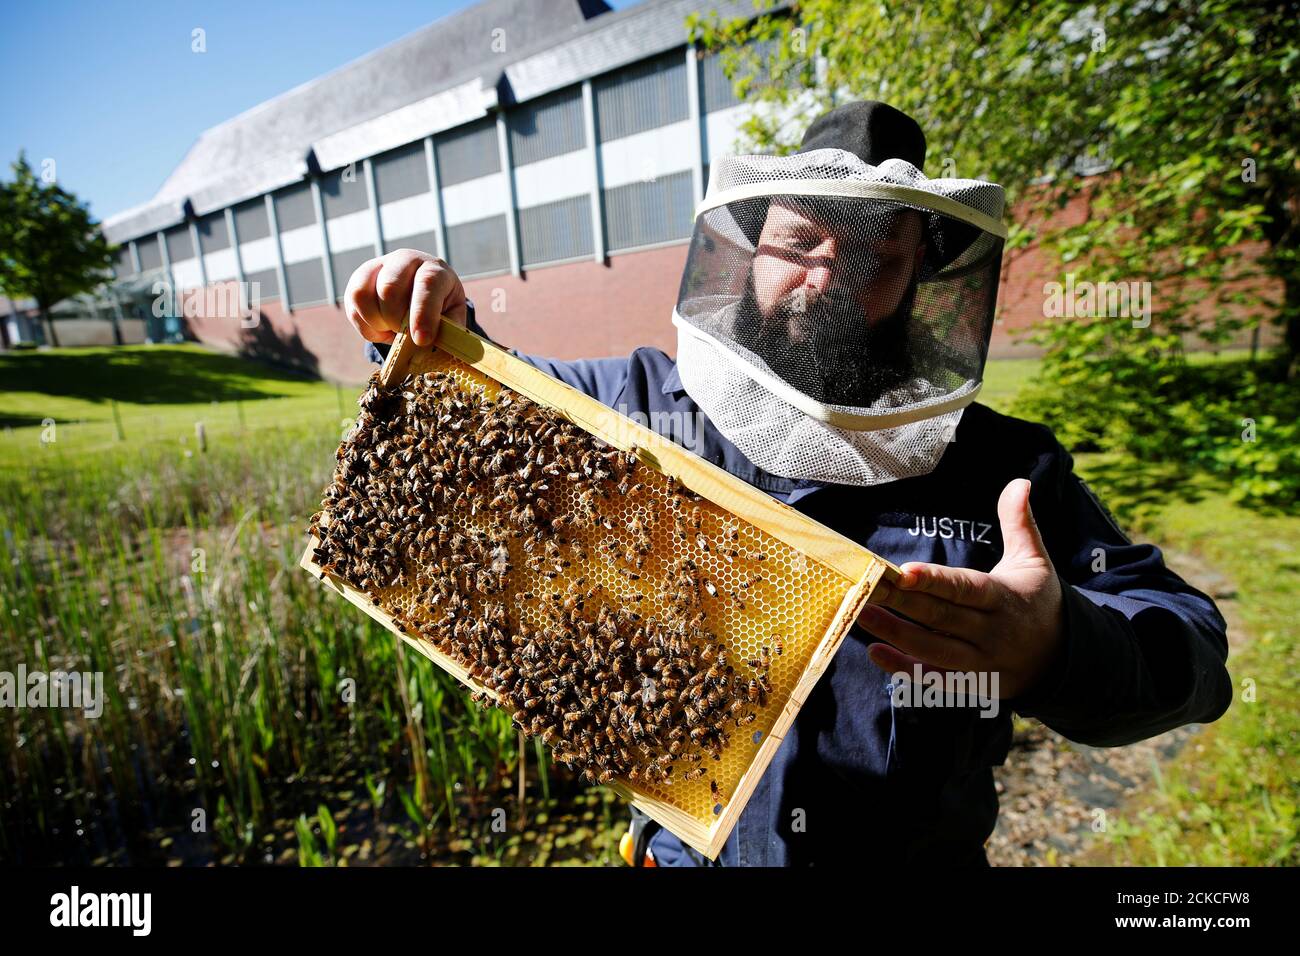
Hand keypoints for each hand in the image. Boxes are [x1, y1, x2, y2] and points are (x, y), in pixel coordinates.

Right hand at [343, 248, 466, 346]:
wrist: (423, 295)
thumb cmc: (440, 309)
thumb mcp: (451, 318)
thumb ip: (445, 330)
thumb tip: (426, 344)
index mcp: (434, 269)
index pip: (427, 284)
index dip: (422, 314)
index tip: (422, 340)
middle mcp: (405, 260)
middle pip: (389, 288)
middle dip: (395, 321)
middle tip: (406, 334)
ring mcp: (378, 266)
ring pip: (363, 295)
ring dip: (377, 323)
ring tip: (393, 330)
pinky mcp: (359, 279)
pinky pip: (353, 306)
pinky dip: (366, 326)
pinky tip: (382, 328)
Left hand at [858, 478, 1064, 698]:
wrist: (1063, 659)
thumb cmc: (1039, 601)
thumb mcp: (1034, 561)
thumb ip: (1019, 522)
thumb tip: (1019, 481)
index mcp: (1003, 598)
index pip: (965, 589)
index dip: (935, 582)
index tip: (903, 572)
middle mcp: (990, 631)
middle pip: (941, 618)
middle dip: (903, 603)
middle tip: (868, 586)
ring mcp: (980, 660)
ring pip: (933, 650)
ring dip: (896, 634)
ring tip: (862, 614)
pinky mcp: (970, 682)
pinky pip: (934, 678)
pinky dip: (904, 668)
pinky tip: (874, 651)